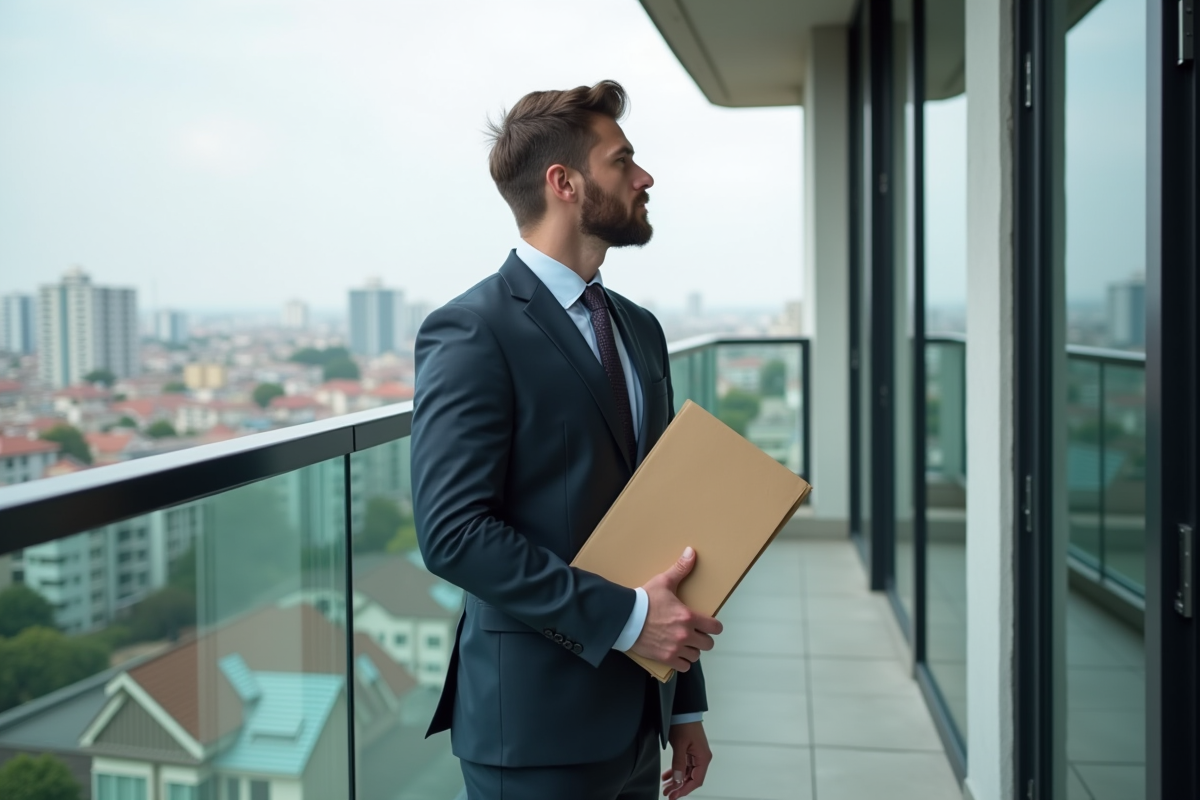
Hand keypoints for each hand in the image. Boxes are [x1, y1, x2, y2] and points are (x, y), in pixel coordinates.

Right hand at [630, 547, 722, 671]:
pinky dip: (681, 662)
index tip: (709, 624)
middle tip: (695, 633)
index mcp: (688, 617)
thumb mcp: (663, 582)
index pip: (715, 627)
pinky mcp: (665, 658)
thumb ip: (680, 569)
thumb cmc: (644, 601)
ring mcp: (675, 648)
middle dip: (703, 638)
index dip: (714, 626)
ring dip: (692, 650)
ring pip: (696, 656)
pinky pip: (683, 666)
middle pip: (708, 644)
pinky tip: (676, 653)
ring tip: (684, 643)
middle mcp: (685, 635)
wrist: (624, 618)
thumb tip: (691, 552)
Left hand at [661, 721, 711, 798]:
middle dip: (679, 787)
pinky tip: (667, 776)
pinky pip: (684, 766)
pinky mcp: (690, 751)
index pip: (695, 780)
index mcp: (703, 757)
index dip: (684, 790)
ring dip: (676, 780)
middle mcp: (701, 757)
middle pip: (691, 779)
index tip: (674, 795)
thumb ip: (679, 764)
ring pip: (687, 773)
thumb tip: (678, 780)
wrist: (683, 710)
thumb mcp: (680, 745)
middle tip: (668, 794)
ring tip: (666, 787)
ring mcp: (696, 754)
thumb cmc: (685, 723)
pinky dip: (675, 772)